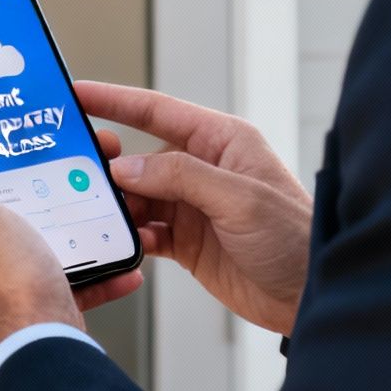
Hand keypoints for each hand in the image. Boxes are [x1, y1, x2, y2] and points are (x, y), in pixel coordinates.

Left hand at [0, 114, 142, 375]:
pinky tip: (112, 265)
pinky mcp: (18, 314)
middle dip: (15, 186)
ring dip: (55, 228)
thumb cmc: (0, 287)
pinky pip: (54, 283)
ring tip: (84, 209)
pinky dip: (84, 272)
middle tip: (46, 165)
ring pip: (20, 246)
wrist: (38, 359)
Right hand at [77, 81, 312, 334]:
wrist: (312, 296)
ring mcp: (193, 206)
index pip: (158, 112)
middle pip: (141, 157)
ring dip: (117, 205)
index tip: (77, 94)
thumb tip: (127, 167)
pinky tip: (125, 242)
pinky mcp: (187, 241)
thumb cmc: (295, 238)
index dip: (115, 100)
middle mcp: (204, 169)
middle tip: (78, 170)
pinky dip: (130, 236)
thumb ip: (182, 178)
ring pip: (138, 196)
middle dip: (110, 162)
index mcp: (222, 142)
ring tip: (97, 213)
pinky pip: (145, 231)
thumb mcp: (240, 199)